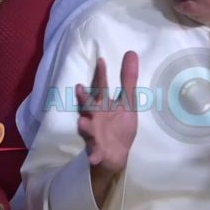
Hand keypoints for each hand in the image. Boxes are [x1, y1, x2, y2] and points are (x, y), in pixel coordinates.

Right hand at [75, 51, 138, 204]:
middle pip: (89, 105)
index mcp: (103, 105)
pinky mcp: (97, 149)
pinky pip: (94, 153)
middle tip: (79, 88)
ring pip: (87, 128)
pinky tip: (94, 156)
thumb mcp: (128, 103)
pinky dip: (94, 155)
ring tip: (82, 122)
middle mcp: (95, 117)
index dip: (101, 75)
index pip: (101, 88)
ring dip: (85, 126)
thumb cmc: (119, 125)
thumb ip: (129, 79)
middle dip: (84, 99)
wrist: (115, 154)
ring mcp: (94, 133)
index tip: (101, 60)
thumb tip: (131, 52)